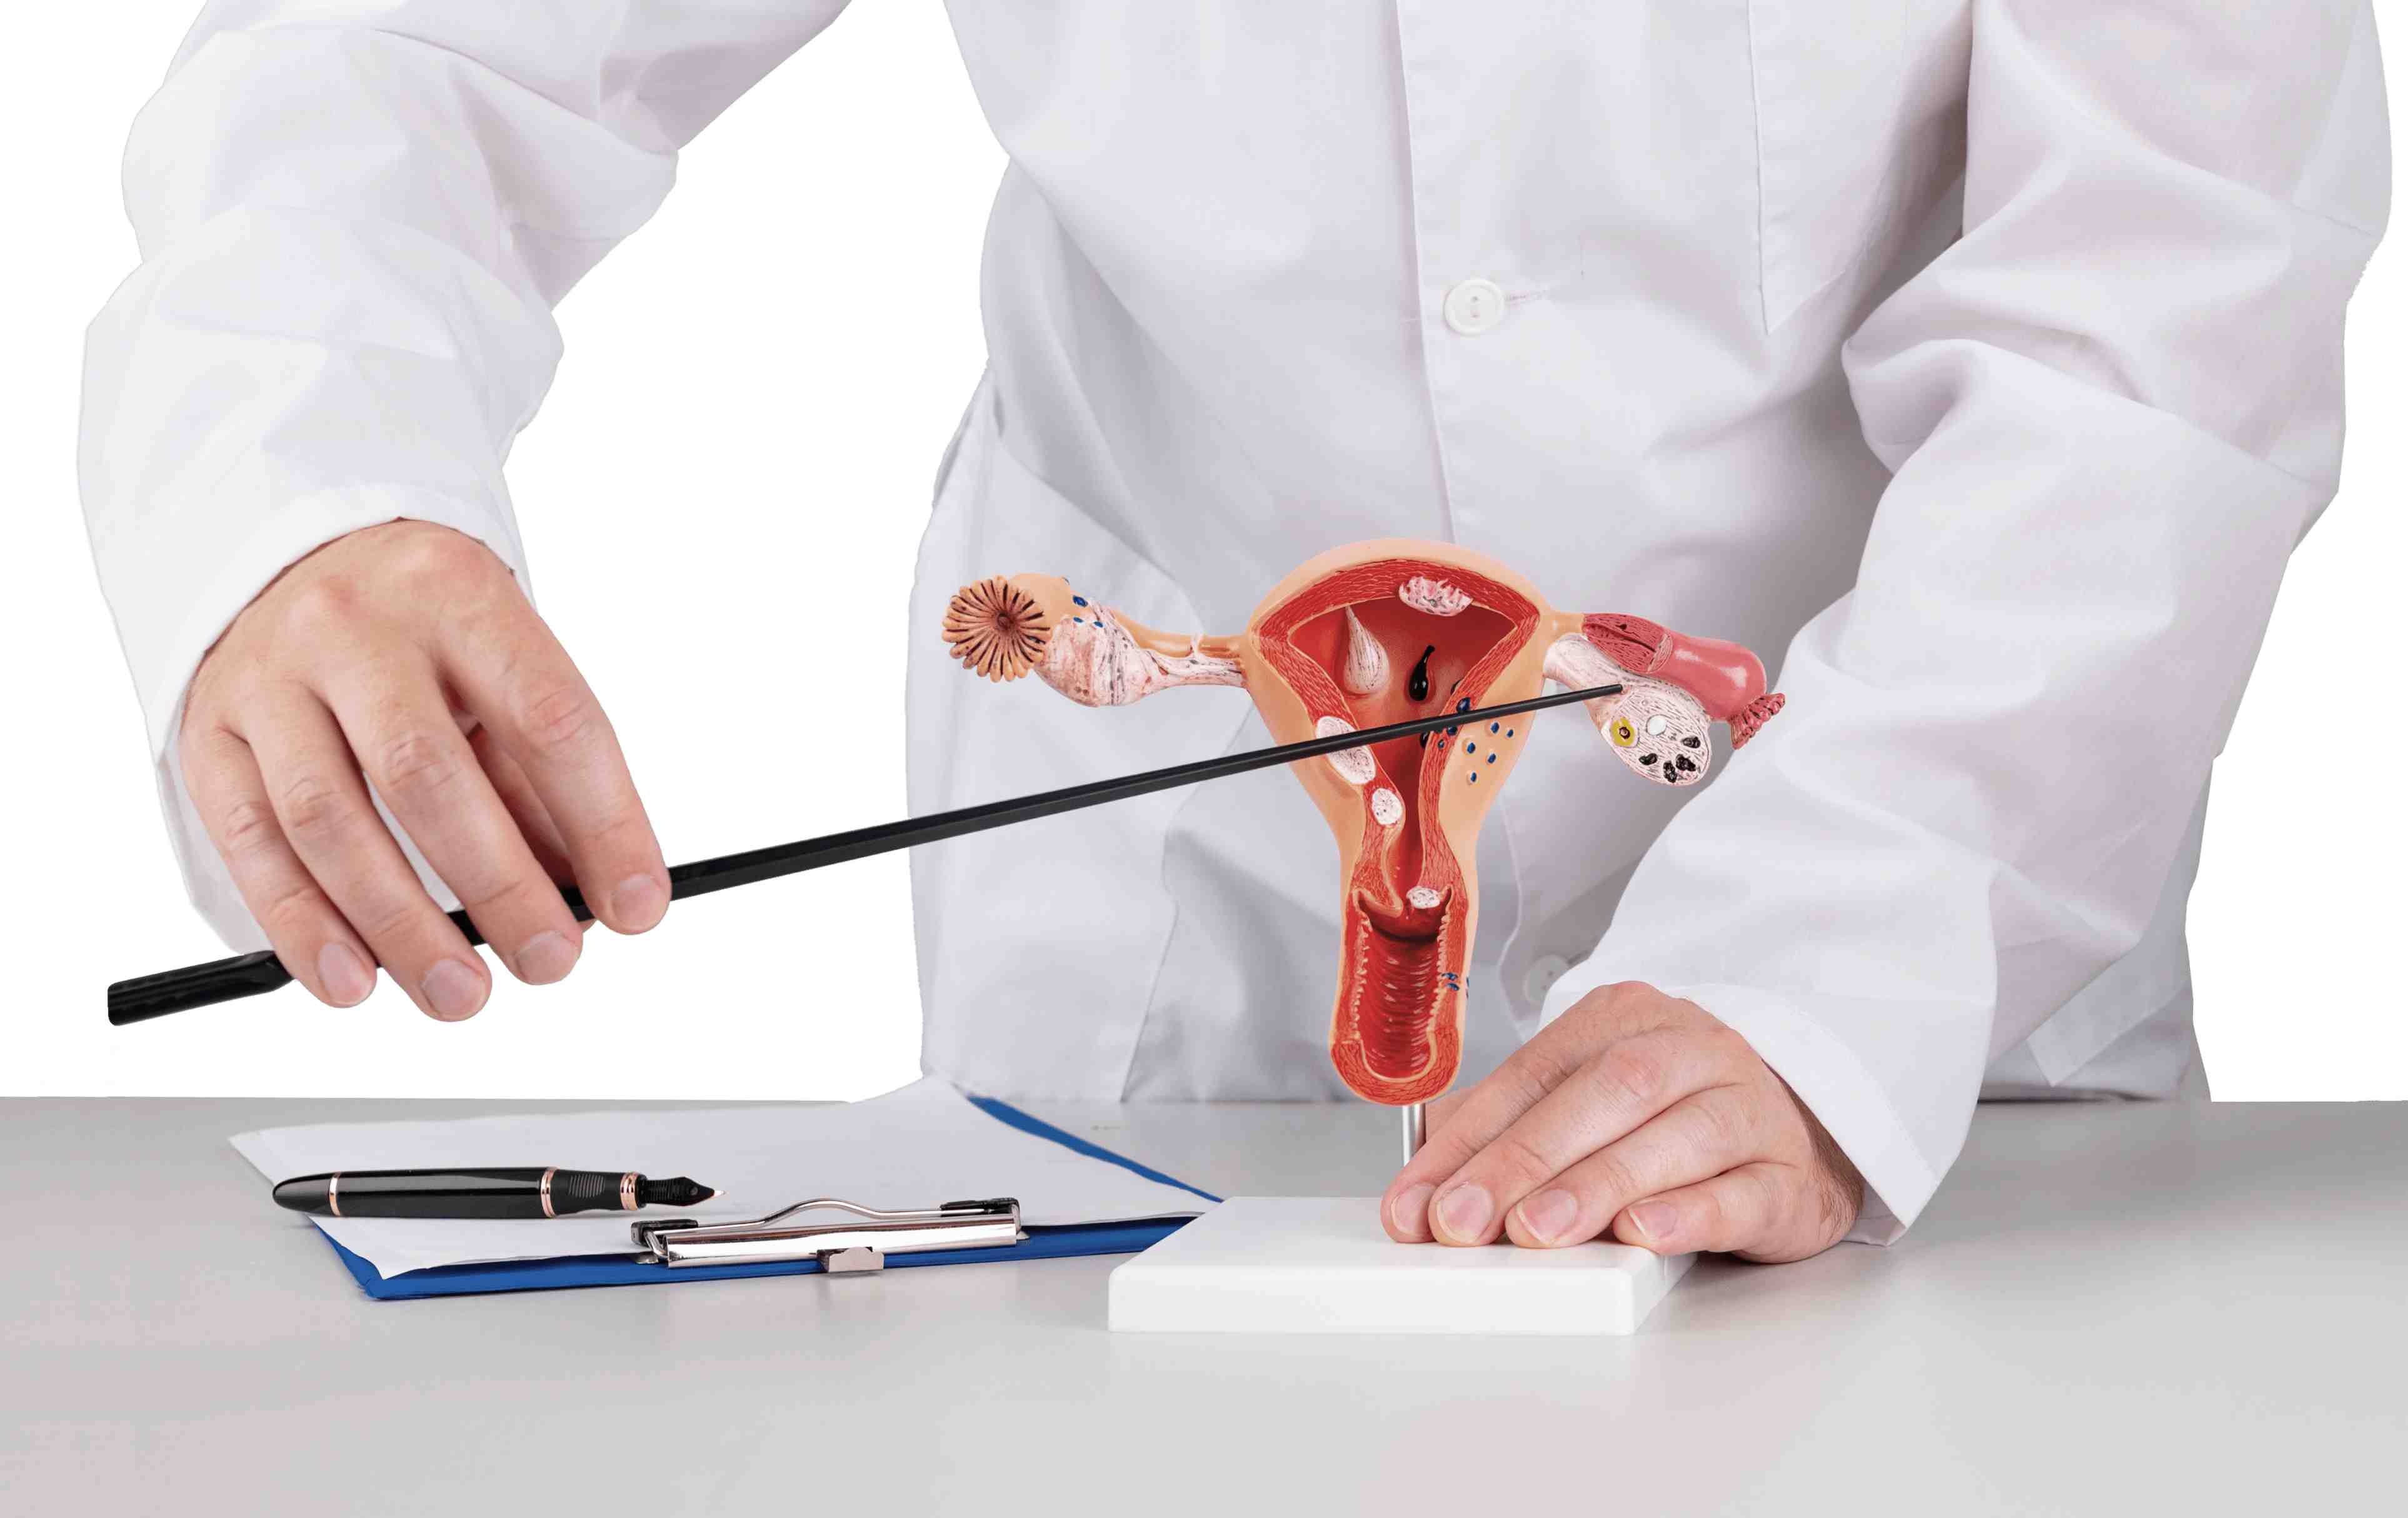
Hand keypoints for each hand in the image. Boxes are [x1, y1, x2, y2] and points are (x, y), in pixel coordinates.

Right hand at [178, 522, 668, 1019]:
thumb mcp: (501, 671)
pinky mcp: (209, 736)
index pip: (547, 715)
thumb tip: (593, 898)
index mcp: (458, 594)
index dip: (603, 821)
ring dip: (400, 927)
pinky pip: (252, 846)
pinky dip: (304, 926)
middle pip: (425, 771)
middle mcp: (354, 627)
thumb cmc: (428, 637)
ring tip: (461, 995)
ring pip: (328, 819)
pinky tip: (353, 981)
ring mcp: (269, 679)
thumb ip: (544, 780)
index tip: (636, 906)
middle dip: (499, 884)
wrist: (302, 563)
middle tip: (552, 961)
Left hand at [1383, 983, 1863, 1261]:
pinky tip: (1643, 1232)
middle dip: (1522, 1159)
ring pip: (1672, 1135)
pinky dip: (1690, 1212)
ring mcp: (1748, 1108)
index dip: (1469, 1139)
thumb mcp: (1589, 1104)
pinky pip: (1743, 1191)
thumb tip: (1424, 1185)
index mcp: (1625, 1021)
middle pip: (1601, 1093)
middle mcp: (1690, 1051)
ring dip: (1596, 1184)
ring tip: (1536, 1231)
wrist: (1803, 1132)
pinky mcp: (1790, 1177)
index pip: (1533, 1073)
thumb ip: (1509, 1130)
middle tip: (1462, 1220)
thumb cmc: (1677, 1118)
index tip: (1416, 1201)